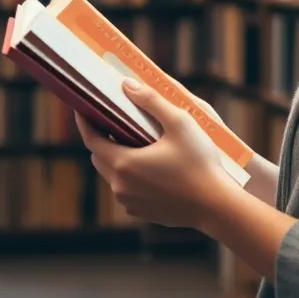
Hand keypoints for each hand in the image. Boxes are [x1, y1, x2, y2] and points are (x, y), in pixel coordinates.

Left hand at [75, 80, 231, 229]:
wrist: (216, 205)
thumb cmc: (199, 162)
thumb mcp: (179, 122)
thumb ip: (151, 101)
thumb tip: (126, 85)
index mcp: (124, 163)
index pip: (91, 140)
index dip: (84, 122)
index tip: (82, 107)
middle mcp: (121, 186)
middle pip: (99, 157)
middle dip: (102, 138)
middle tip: (112, 119)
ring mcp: (130, 202)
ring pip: (112, 175)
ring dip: (116, 157)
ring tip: (132, 139)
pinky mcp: (142, 212)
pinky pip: (126, 189)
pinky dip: (129, 175)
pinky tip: (148, 164)